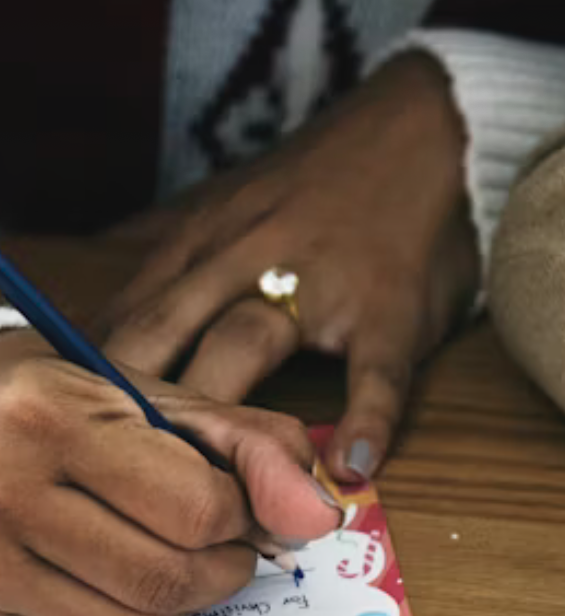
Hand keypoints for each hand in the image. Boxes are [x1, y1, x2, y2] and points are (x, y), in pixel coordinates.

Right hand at [0, 333, 340, 615]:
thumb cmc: (59, 408)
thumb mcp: (149, 398)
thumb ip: (251, 444)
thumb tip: (320, 518)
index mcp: (52, 418)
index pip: (200, 508)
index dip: (243, 513)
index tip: (235, 499)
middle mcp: (4, 490)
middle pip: (171, 577)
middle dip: (224, 564)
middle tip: (217, 536)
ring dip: (185, 600)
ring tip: (171, 552)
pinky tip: (116, 575)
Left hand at [101, 51, 478, 483]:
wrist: (423, 134)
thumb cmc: (328, 185)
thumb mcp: (232, 200)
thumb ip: (177, 244)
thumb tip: (107, 264)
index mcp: (206, 240)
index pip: (135, 317)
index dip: (103, 379)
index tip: (90, 430)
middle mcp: (248, 257)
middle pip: (172, 334)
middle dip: (143, 404)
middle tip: (127, 469)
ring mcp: (321, 285)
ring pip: (249, 345)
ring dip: (221, 415)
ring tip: (206, 480)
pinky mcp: (390, 311)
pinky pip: (376, 374)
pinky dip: (366, 422)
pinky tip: (352, 468)